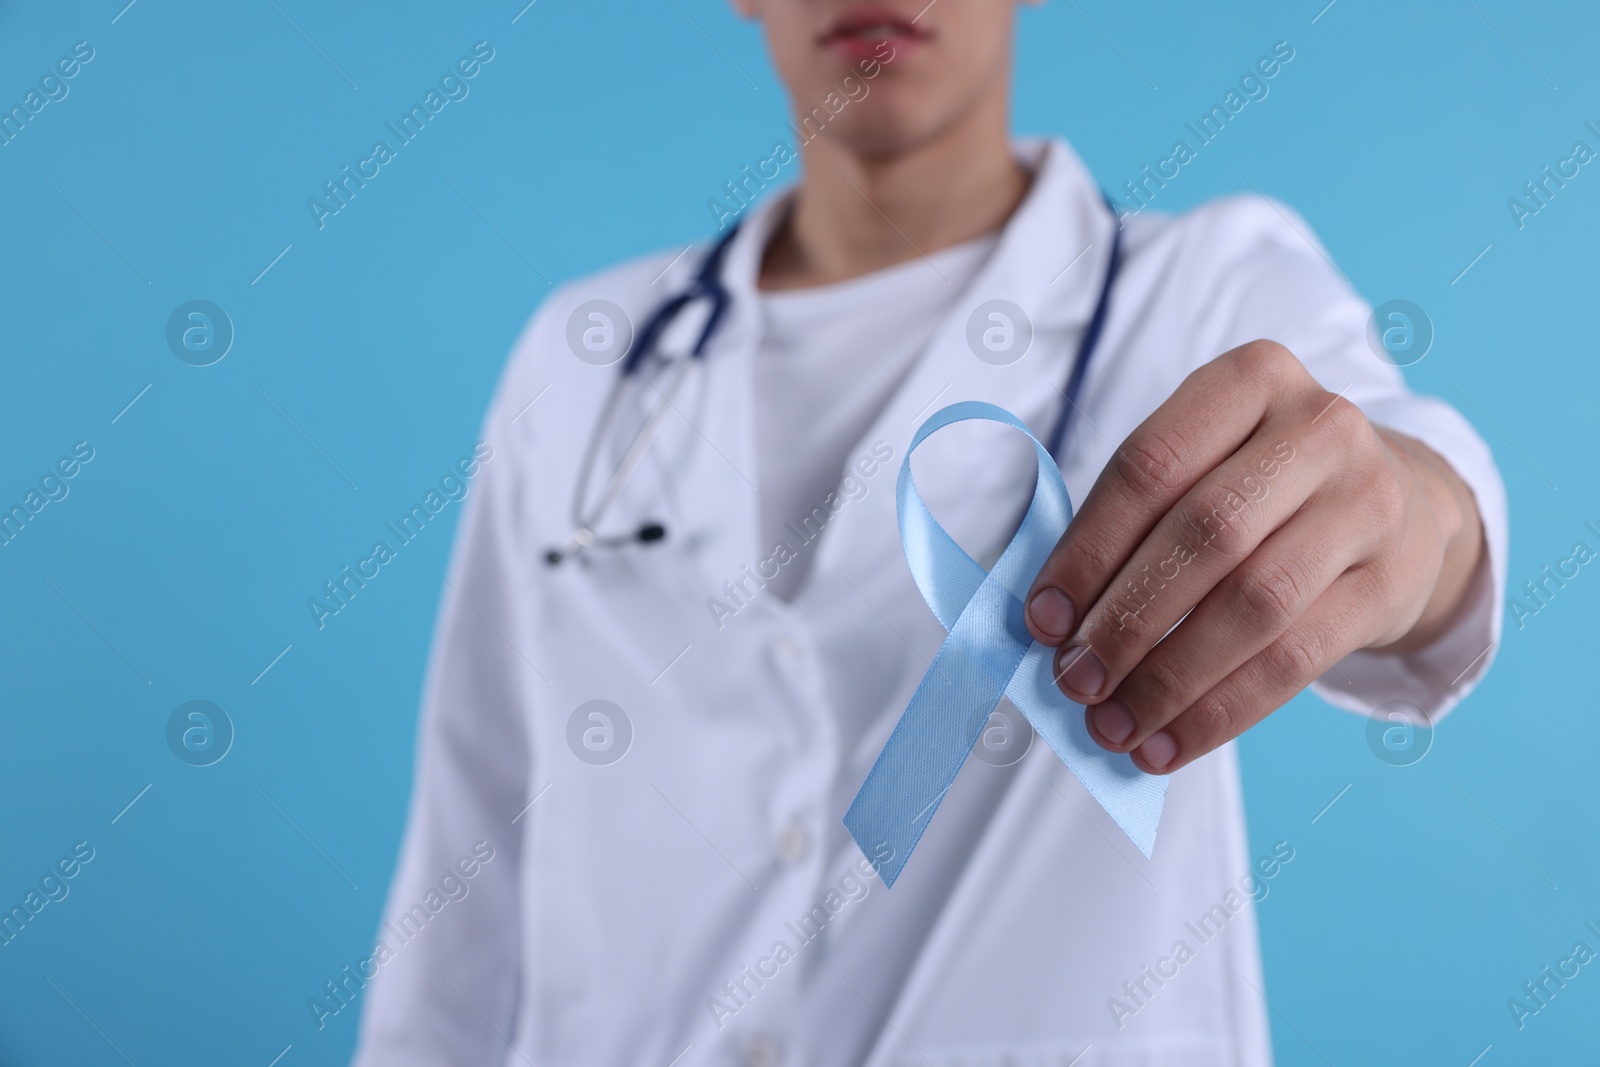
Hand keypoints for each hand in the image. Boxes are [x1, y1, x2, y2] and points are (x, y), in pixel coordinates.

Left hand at [1023, 341, 1484, 774]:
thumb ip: (1133, 521)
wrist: (1401, 504)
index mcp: (1252, 378)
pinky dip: (1220, 713)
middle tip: (1072, 681)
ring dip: (1168, 678)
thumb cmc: (1260, 488)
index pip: (1150, 465)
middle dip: (1125, 620)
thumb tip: (1050, 623)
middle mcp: (1321, 428)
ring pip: (1253, 605)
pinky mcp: (1390, 582)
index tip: (1040, 619)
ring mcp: (1368, 503)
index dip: (1087, 549)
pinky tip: (1167, 745)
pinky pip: (1296, 661)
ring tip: (1112, 726)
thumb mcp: (1204, 464)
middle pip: (1204, 535)